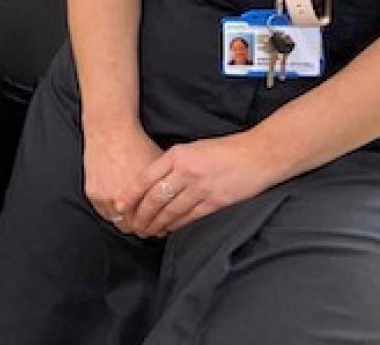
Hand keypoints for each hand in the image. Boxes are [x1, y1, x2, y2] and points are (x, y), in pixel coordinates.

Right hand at [83, 122, 164, 233]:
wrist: (111, 131)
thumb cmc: (138, 146)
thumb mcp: (160, 168)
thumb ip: (165, 190)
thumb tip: (175, 206)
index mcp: (142, 195)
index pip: (150, 225)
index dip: (157, 228)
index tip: (160, 229)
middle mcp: (123, 200)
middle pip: (134, 228)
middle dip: (142, 228)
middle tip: (148, 227)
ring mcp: (105, 198)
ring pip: (117, 222)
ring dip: (126, 222)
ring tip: (134, 219)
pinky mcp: (93, 193)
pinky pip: (103, 212)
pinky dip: (112, 213)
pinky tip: (120, 209)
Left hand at [123, 133, 280, 237]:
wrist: (259, 154)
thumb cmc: (224, 149)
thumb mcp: (192, 148)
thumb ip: (171, 162)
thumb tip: (151, 180)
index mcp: (177, 155)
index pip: (146, 178)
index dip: (130, 194)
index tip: (120, 206)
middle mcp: (187, 171)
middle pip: (156, 198)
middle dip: (141, 214)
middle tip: (133, 225)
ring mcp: (202, 187)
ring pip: (171, 211)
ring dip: (157, 223)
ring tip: (148, 231)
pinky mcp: (217, 201)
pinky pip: (191, 217)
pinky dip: (178, 225)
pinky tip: (170, 230)